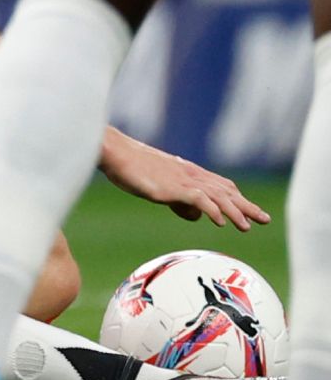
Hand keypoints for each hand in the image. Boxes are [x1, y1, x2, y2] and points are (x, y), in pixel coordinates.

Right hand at [100, 131, 270, 230]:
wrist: (114, 152)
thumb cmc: (130, 167)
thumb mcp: (159, 186)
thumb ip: (179, 201)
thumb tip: (196, 216)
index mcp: (187, 172)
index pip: (221, 186)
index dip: (238, 199)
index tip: (252, 211)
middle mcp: (190, 174)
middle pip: (225, 191)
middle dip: (246, 206)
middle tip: (265, 220)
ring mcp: (182, 179)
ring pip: (217, 196)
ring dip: (235, 211)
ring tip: (247, 226)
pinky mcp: (172, 186)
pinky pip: (199, 199)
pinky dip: (213, 210)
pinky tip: (221, 222)